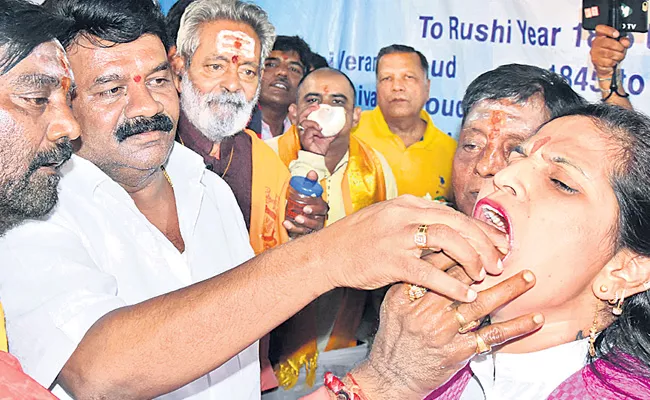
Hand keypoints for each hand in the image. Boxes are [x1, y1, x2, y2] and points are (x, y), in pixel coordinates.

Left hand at [284, 171, 328, 236]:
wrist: (301, 210)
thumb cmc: (306, 200)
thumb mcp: (308, 190)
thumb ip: (310, 181)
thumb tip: (311, 172)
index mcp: (321, 207)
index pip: (321, 208)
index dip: (315, 208)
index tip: (306, 208)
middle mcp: (319, 218)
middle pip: (316, 221)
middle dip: (308, 220)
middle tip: (299, 216)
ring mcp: (312, 226)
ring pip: (309, 228)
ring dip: (301, 225)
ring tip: (294, 220)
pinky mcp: (305, 232)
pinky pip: (300, 232)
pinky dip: (293, 229)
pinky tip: (286, 224)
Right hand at [297, 104, 335, 154]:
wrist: (320, 157)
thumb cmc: (322, 147)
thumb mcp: (330, 136)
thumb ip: (335, 130)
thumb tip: (343, 124)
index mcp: (309, 126)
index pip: (306, 114)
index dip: (310, 108)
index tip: (317, 105)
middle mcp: (305, 129)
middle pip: (302, 115)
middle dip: (308, 109)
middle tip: (316, 107)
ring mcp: (304, 134)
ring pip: (304, 122)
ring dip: (313, 122)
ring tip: (320, 127)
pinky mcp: (305, 139)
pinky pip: (308, 131)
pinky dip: (314, 130)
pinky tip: (320, 133)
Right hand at [313, 195, 508, 301]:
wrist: (326, 253)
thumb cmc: (356, 239)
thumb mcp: (386, 218)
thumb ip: (414, 218)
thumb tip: (442, 221)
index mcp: (407, 204)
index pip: (454, 213)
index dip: (480, 228)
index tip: (499, 241)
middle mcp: (405, 214)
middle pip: (457, 223)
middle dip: (484, 242)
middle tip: (501, 260)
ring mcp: (398, 236)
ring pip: (447, 240)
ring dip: (471, 258)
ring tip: (484, 275)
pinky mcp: (391, 260)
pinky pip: (429, 272)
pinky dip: (451, 284)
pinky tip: (466, 295)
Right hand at [350, 268, 542, 398]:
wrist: (391, 375)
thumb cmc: (395, 337)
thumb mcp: (394, 303)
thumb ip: (415, 281)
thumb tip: (441, 256)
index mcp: (407, 292)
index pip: (439, 263)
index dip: (464, 250)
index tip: (483, 243)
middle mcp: (425, 309)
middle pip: (463, 279)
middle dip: (489, 264)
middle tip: (509, 253)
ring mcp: (443, 330)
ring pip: (481, 303)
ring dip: (509, 289)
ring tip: (529, 277)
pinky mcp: (458, 351)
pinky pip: (492, 335)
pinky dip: (516, 326)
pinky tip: (535, 318)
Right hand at [591, 25, 630, 78]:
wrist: (607, 66)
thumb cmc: (613, 53)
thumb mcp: (621, 44)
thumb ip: (625, 41)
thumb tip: (624, 41)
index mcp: (601, 36)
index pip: (600, 28)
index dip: (609, 30)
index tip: (617, 35)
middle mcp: (596, 43)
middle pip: (607, 42)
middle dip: (618, 47)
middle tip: (621, 49)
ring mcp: (594, 52)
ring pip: (609, 53)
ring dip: (618, 55)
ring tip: (619, 56)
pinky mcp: (596, 61)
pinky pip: (608, 61)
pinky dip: (614, 62)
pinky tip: (613, 61)